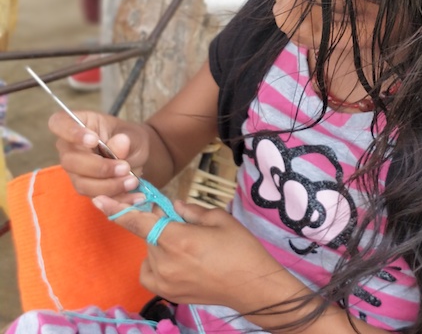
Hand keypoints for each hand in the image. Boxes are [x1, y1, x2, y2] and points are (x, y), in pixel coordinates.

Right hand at [50, 110, 150, 198]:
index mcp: (80, 123)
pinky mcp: (86, 187)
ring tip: (132, 181)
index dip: (71, 132)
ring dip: (108, 185)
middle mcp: (70, 148)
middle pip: (70, 161)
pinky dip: (116, 198)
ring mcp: (75, 170)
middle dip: (99, 168)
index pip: (59, 123)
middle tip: (125, 167)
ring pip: (82, 183)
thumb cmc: (131, 139)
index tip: (93, 140)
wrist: (138, 156)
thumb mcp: (134, 135)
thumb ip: (127, 139)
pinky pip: (95, 197)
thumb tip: (118, 144)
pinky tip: (134, 195)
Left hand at [95, 196, 297, 311]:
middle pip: (149, 234)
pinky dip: (155, 262)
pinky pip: (150, 272)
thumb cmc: (240, 248)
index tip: (99, 200)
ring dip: (162, 242)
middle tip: (184, 221)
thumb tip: (175, 207)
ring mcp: (165, 281)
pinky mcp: (168, 293)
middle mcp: (166, 262)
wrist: (252, 286)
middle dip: (161, 223)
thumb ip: (192, 211)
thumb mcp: (219, 219)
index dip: (119, 210)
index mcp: (178, 239)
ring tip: (189, 245)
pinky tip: (174, 258)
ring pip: (151, 252)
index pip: (141, 222)